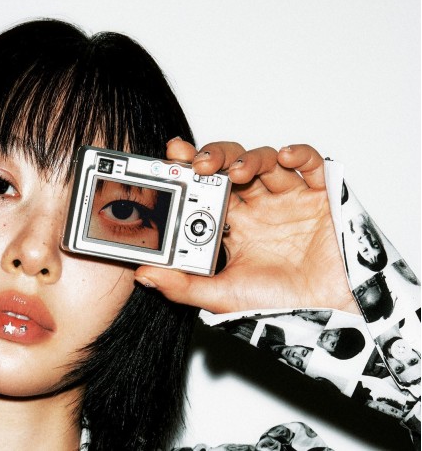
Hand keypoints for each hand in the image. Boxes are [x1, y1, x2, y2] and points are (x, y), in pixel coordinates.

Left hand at [134, 138, 357, 314]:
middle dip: (213, 157)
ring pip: (265, 160)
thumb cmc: (280, 305)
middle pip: (230, 166)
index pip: (204, 189)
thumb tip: (143, 275)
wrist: (328, 317)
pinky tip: (283, 159)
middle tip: (197, 163)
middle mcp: (258, 207)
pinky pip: (312, 165)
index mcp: (233, 225)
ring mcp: (289, 199)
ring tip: (236, 172)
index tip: (168, 161)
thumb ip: (182, 286)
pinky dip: (298, 155)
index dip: (187, 173)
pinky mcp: (322, 197)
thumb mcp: (222, 296)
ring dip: (248, 158)